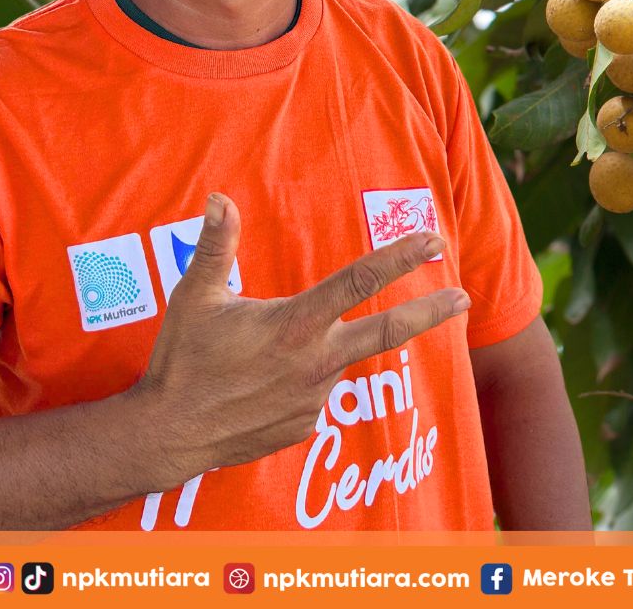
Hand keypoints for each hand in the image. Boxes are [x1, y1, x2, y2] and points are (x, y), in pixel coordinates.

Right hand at [128, 192, 467, 481]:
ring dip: (314, 352)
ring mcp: (315, 398)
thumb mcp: (195, 297)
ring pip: (332, 361)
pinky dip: (297, 381)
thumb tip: (220, 198)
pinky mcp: (306, 425)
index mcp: (295, 324)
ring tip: (256, 361)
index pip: (358, 281)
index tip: (433, 240)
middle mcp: (315, 362)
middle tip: (463, 298)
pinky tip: (257, 387)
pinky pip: (312, 393)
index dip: (400, 257)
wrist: (169, 434)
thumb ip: (216, 246)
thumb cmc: (182, 360)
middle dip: (431, 313)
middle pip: (388, 332)